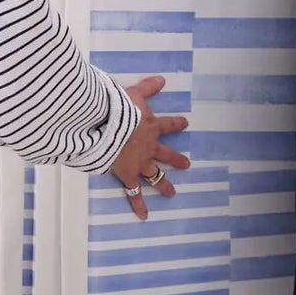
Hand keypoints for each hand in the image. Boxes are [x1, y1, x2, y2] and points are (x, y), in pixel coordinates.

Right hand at [110, 77, 190, 220]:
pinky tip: (144, 216)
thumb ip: (147, 87)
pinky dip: (138, 205)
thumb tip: (162, 78)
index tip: (185, 124)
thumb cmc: (118, 109)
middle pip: (167, 155)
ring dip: (164, 185)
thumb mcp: (134, 93)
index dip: (177, 124)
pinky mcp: (129, 176)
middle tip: (187, 165)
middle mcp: (149, 147)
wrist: (108, 127)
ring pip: (156, 176)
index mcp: (151, 126)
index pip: (168, 125)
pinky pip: (134, 194)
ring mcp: (141, 163)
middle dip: (177, 160)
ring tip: (172, 193)